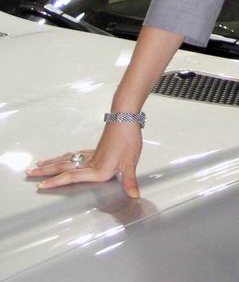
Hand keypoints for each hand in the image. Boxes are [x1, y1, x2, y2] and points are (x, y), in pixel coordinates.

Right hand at [25, 122, 142, 197]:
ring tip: (39, 164)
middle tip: (29, 172)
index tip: (41, 185)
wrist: (126, 117)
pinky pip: (76, 154)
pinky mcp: (96, 148)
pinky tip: (65, 157)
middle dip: (46, 171)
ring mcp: (92, 154)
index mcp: (97, 169)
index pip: (71, 177)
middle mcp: (91, 162)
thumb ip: (129, 181)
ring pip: (67, 159)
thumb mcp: (130, 162)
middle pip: (63, 167)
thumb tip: (133, 196)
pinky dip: (66, 157)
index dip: (56, 182)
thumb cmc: (128, 138)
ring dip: (53, 163)